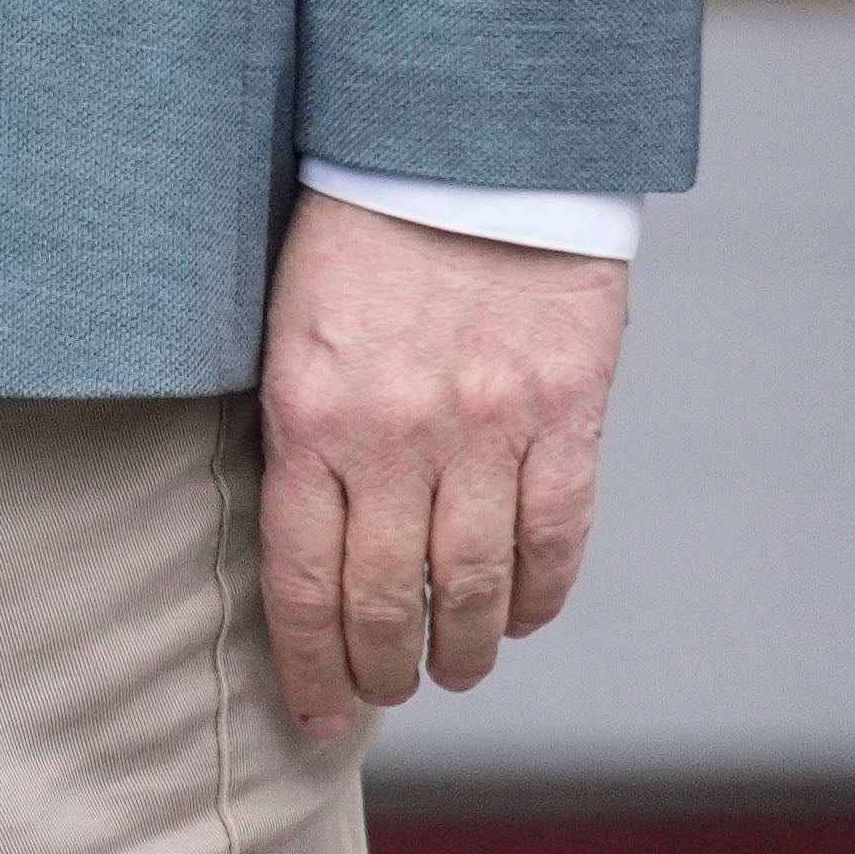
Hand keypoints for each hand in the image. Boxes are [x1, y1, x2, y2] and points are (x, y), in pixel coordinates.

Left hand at [254, 188, 627, 739]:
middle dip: (379, 671)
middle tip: (377, 694)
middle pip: (387, 603)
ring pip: (472, 591)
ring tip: (448, 668)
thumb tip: (302, 531)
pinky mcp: (565, 416)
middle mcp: (396, 438)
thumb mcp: (289, 321)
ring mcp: (488, 432)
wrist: (467, 144)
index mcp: (310, 414)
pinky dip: (535, 597)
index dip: (308, 662)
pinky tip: (515, 615)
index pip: (302, 580)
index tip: (311, 710)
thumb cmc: (358, 227)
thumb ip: (300, 424)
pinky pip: (553, 540)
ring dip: (458, 650)